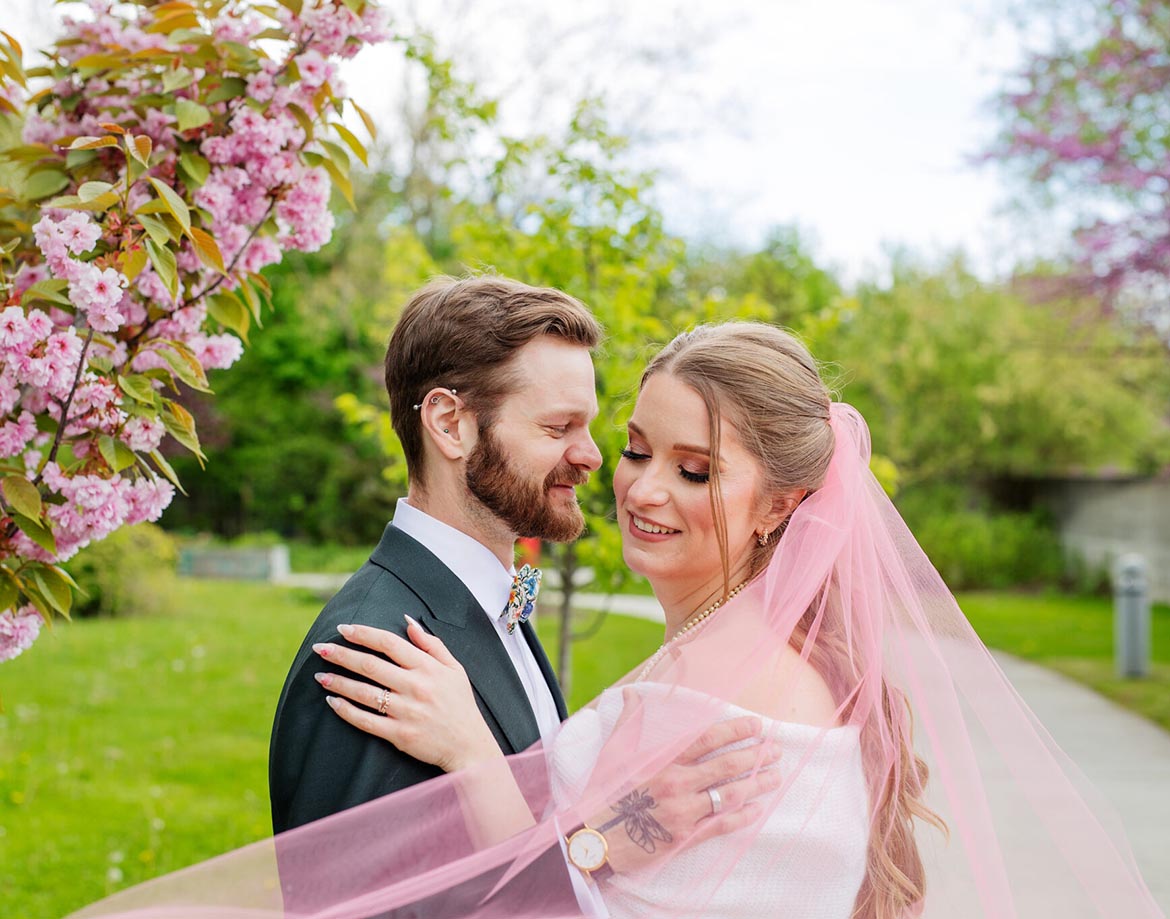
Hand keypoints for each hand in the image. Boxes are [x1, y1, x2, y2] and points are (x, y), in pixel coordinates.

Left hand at [313, 617, 501, 772]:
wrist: (469, 746)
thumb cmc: (460, 705)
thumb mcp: (454, 669)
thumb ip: (432, 644)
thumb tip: (408, 621)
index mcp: (428, 668)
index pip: (389, 643)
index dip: (364, 634)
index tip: (343, 629)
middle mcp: (416, 687)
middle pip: (370, 665)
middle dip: (341, 654)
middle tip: (320, 648)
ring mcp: (406, 711)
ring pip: (364, 692)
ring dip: (338, 682)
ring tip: (320, 675)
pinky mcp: (399, 734)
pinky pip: (365, 720)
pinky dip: (346, 711)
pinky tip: (332, 702)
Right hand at [591, 696, 783, 874]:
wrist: (593, 838)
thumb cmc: (603, 792)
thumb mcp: (613, 751)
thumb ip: (628, 720)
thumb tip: (630, 693)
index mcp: (663, 759)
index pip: (708, 739)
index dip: (736, 730)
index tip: (757, 726)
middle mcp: (677, 782)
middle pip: (727, 766)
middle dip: (756, 755)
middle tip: (776, 749)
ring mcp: (683, 811)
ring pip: (730, 795)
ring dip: (757, 784)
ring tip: (775, 776)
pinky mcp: (685, 837)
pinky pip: (722, 825)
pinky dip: (743, 817)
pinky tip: (758, 809)